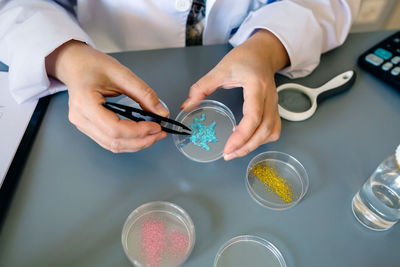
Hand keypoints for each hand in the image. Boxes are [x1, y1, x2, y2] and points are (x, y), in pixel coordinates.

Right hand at [45, 40, 168, 152]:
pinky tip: (140, 134)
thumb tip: (161, 112)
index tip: (156, 126)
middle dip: (141, 141)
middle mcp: (81, 118)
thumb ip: (143, 93)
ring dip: (135, 144)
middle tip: (159, 133)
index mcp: (86, 103)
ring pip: (112, 145)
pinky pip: (109, 141)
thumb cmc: (91, 64)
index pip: (115, 129)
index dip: (138, 131)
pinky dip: (127, 141)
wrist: (74, 63)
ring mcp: (82, 124)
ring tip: (153, 135)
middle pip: (114, 141)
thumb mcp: (122, 73)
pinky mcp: (87, 126)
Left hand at [182, 30, 288, 159]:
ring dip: (255, 145)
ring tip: (236, 150)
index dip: (242, 135)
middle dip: (247, 146)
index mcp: (256, 86)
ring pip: (271, 132)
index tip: (228, 148)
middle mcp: (269, 97)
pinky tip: (248, 141)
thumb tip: (186, 106)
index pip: (253, 116)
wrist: (262, 53)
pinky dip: (262, 139)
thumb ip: (202, 87)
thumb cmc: (243, 58)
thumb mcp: (220, 69)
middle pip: (264, 129)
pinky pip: (273, 129)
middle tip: (228, 155)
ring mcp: (274, 104)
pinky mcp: (274, 109)